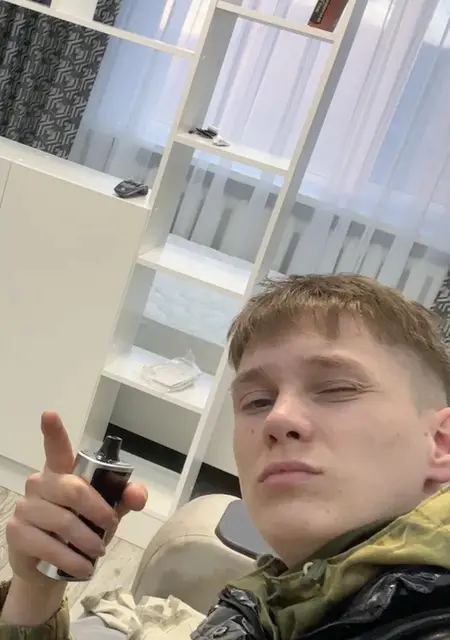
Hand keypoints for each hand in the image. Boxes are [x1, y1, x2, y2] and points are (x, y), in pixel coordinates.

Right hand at [6, 412, 147, 584]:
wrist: (51, 564)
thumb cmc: (81, 526)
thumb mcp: (106, 511)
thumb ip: (124, 499)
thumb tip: (137, 495)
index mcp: (62, 471)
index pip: (57, 447)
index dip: (53, 431)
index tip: (49, 414)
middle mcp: (40, 483)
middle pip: (73, 489)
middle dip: (98, 510)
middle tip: (110, 528)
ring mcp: (26, 507)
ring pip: (62, 521)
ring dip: (87, 541)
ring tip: (99, 553)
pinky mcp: (17, 532)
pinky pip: (48, 545)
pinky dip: (71, 559)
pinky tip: (83, 567)